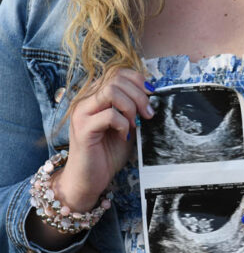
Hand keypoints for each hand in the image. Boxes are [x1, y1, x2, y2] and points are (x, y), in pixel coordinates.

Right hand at [53, 69, 154, 211]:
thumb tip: (152, 98)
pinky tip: (124, 136)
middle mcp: (86, 100)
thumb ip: (134, 112)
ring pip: (111, 91)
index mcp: (96, 97)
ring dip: (130, 107)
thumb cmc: (107, 155)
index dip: (138, 80)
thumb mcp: (127, 128)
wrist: (89, 179)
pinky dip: (123, 124)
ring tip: (135, 124)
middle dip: (139, 95)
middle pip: (115, 78)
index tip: (151, 96)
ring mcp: (82, 113)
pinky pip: (109, 115)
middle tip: (148, 114)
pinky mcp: (82, 128)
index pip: (117, 72)